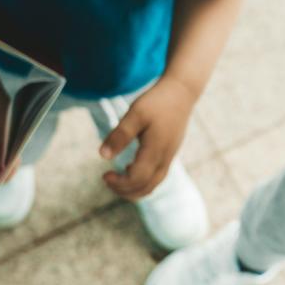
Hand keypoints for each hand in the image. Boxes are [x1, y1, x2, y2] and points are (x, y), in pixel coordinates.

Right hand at [0, 93, 11, 183]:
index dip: (10, 170)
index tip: (15, 154)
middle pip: (0, 175)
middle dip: (10, 165)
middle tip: (13, 145)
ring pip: (1, 169)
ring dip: (9, 158)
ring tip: (9, 140)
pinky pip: (0, 161)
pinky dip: (7, 154)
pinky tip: (7, 140)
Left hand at [99, 76, 195, 199]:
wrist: (182, 93)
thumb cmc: (157, 102)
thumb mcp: (135, 114)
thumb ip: (120, 135)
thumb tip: (103, 156)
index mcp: (155, 150)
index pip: (137, 178)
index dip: (119, 182)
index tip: (104, 174)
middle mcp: (165, 158)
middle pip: (146, 187)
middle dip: (124, 191)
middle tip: (107, 180)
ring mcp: (170, 157)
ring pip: (153, 184)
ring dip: (134, 189)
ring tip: (117, 181)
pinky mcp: (170, 153)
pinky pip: (157, 176)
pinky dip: (143, 181)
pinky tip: (130, 169)